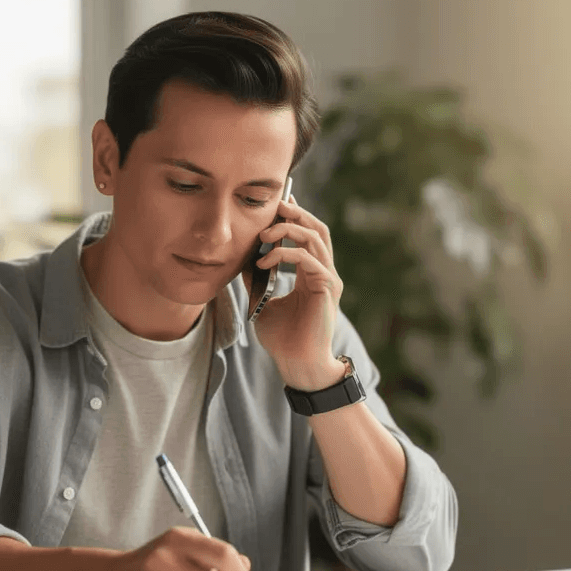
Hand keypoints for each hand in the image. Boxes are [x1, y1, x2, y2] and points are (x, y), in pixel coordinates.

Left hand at [242, 194, 347, 390]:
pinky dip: (285, 255)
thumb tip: (242, 259)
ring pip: (316, 238)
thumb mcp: (262, 303)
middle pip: (318, 228)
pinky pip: (309, 259)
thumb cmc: (283, 340)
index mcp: (312, 274)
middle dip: (296, 213)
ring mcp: (329, 279)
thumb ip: (256, 280)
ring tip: (264, 235)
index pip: (309, 235)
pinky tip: (264, 262)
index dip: (295, 217)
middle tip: (275, 206)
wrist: (298, 365)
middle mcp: (324, 272)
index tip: (277, 205)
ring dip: (288, 230)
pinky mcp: (327, 288)